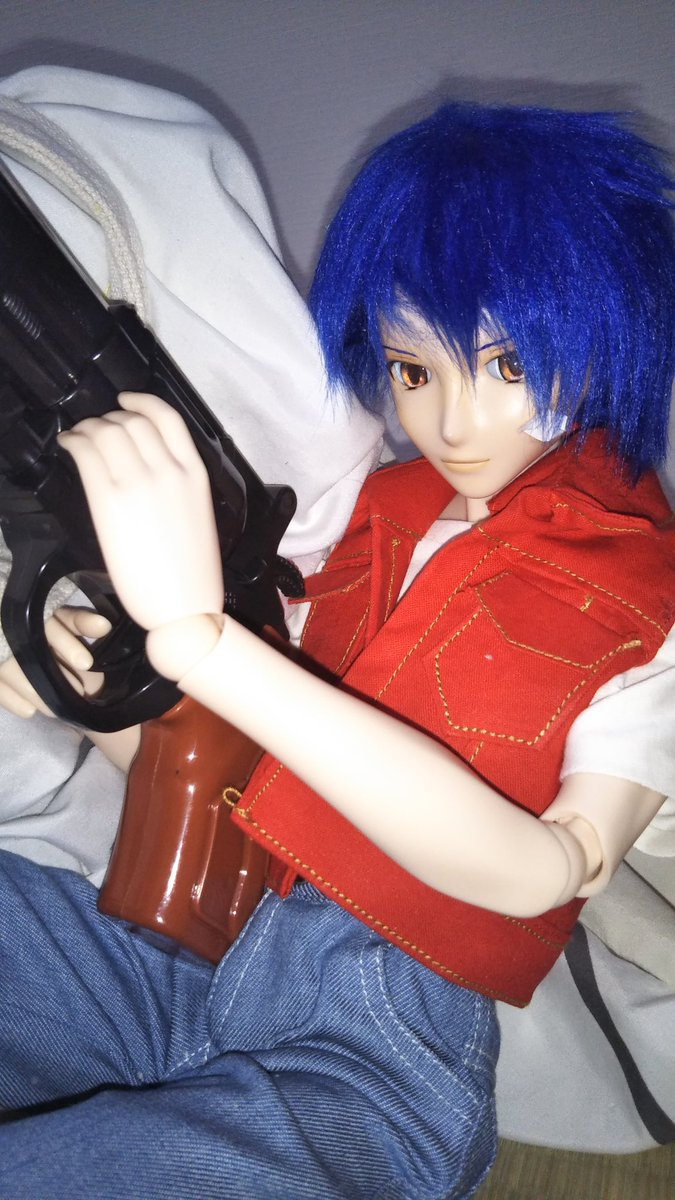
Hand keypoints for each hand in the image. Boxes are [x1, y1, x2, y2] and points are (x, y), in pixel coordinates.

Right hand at [0, 607, 110, 718]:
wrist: (4, 626)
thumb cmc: (42, 625)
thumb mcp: (60, 619)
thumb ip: (80, 622)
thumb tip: (104, 626)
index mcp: (33, 611)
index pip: (50, 626)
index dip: (67, 644)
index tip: (86, 663)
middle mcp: (11, 628)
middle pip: (30, 652)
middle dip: (53, 674)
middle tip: (77, 691)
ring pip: (11, 670)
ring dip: (35, 692)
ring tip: (56, 708)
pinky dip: (11, 699)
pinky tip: (29, 711)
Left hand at [57, 393, 223, 631]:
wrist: (184, 608)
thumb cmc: (191, 576)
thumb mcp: (197, 517)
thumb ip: (176, 486)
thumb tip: (146, 470)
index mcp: (194, 475)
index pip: (168, 418)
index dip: (142, 401)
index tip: (125, 400)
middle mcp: (169, 470)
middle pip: (132, 420)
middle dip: (108, 418)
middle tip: (95, 430)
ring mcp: (139, 482)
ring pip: (107, 430)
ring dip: (87, 429)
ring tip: (77, 438)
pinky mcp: (111, 499)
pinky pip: (86, 452)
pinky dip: (72, 442)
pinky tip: (68, 447)